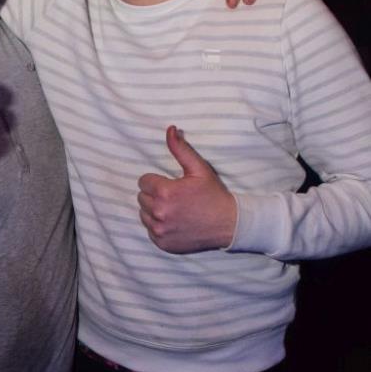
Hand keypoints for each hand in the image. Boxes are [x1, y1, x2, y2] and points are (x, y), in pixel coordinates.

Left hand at [137, 126, 236, 252]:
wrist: (229, 224)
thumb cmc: (213, 194)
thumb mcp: (198, 169)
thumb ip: (180, 149)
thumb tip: (170, 129)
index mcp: (164, 192)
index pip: (143, 181)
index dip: (157, 181)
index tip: (171, 185)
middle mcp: (159, 212)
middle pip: (141, 198)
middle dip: (154, 195)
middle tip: (175, 197)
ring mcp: (160, 230)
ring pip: (143, 214)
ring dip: (154, 211)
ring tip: (175, 209)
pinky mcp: (162, 243)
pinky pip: (150, 230)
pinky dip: (159, 226)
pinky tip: (175, 222)